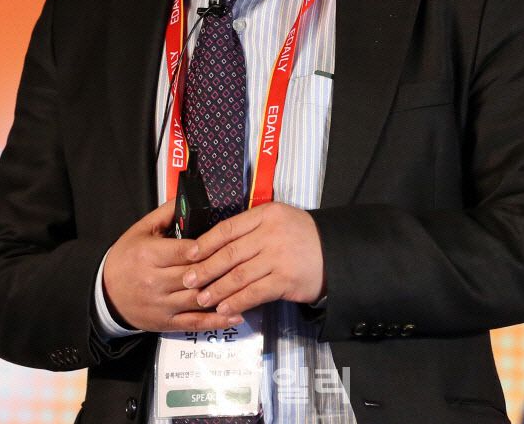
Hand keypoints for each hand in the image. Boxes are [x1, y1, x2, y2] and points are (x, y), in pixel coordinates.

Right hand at [102, 199, 243, 331]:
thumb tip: (189, 197)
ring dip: (224, 294)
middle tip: (246, 261)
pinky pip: (194, 323)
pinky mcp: (165, 323)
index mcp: (150, 255)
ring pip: (197, 299)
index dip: (209, 247)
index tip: (229, 242)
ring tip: (249, 287)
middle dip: (220, 269)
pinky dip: (216, 320)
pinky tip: (236, 314)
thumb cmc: (127, 256)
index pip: (186, 251)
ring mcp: (162, 305)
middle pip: (195, 275)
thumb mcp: (142, 229)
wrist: (104, 293)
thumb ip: (166, 213)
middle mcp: (156, 281)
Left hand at [181, 202, 325, 315]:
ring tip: (203, 298)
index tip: (189, 254)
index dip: (205, 243)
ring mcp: (279, 257)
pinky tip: (225, 308)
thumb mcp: (278, 219)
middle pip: (230, 253)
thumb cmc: (302, 236)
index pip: (228, 228)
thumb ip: (252, 227)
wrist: (335, 252)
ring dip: (218, 289)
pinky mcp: (286, 280)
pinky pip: (255, 293)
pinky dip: (237, 302)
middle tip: (188, 280)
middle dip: (205, 269)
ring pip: (239, 275)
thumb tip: (217, 244)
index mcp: (265, 214)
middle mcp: (270, 233)